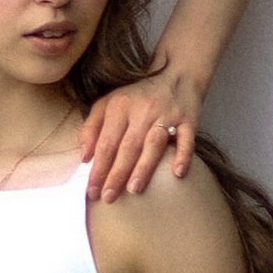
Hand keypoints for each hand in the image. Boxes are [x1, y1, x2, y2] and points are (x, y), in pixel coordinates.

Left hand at [79, 62, 203, 198]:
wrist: (176, 75)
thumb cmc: (137, 97)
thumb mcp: (109, 103)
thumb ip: (91, 127)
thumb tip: (84, 158)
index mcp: (120, 106)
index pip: (106, 142)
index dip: (98, 168)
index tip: (92, 191)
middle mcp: (143, 110)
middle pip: (128, 146)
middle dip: (116, 174)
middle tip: (108, 198)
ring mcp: (167, 115)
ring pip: (154, 143)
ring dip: (144, 167)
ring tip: (134, 189)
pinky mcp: (188, 120)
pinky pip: (187, 139)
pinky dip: (183, 155)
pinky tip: (177, 173)